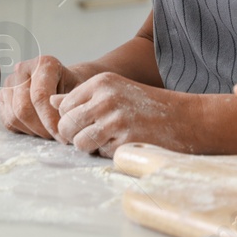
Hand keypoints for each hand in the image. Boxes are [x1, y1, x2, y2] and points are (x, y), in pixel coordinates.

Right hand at [0, 55, 83, 139]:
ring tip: (50, 132)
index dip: (50, 120)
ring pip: (14, 116)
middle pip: (23, 108)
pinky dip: (24, 130)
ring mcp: (10, 83)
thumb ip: (73, 102)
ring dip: (33, 131)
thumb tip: (64, 116)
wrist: (64, 83)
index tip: (62, 135)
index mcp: (44, 63)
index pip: (40, 96)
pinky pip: (8, 121)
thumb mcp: (81, 92)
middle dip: (41, 128)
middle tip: (56, 137)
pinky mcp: (3, 97)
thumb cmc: (74, 87)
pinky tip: (39, 128)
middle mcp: (23, 69)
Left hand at [51, 73, 192, 156]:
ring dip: (91, 146)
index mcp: (101, 82)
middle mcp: (105, 98)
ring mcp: (115, 120)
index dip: (71, 119)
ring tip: (110, 139)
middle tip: (96, 134)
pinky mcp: (125, 141)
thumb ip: (81, 97)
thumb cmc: (147, 105)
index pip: (63, 106)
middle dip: (75, 135)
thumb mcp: (114, 91)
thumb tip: (50, 102)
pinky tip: (126, 143)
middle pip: (66, 126)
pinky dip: (110, 153)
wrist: (185, 118)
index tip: (86, 123)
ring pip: (79, 143)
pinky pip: (101, 154)